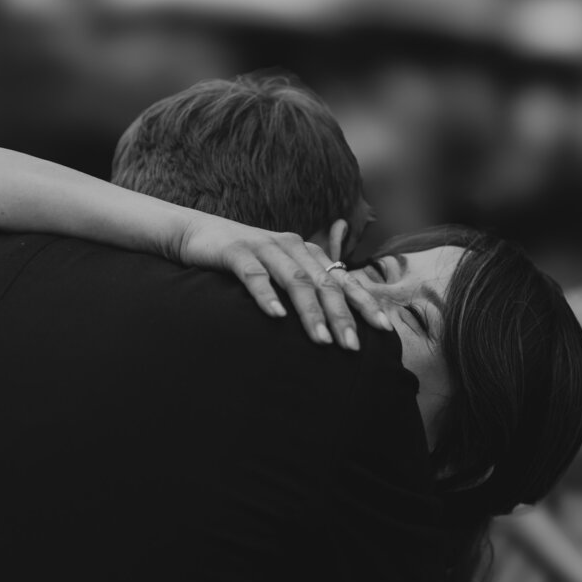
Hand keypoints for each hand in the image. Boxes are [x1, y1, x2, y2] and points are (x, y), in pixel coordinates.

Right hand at [175, 215, 392, 349]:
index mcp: (306, 253)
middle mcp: (291, 247)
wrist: (197, 234)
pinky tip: (276, 316)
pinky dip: (266, 295)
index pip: (342, 280)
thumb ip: (305, 286)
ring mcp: (264, 247)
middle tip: (352, 347)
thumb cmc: (243, 260)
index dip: (364, 303)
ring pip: (295, 281)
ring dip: (310, 312)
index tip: (384, 329)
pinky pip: (255, 275)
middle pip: (323, 284)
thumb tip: (334, 320)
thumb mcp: (279, 270)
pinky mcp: (236, 252)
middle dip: (341, 316)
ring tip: (321, 341)